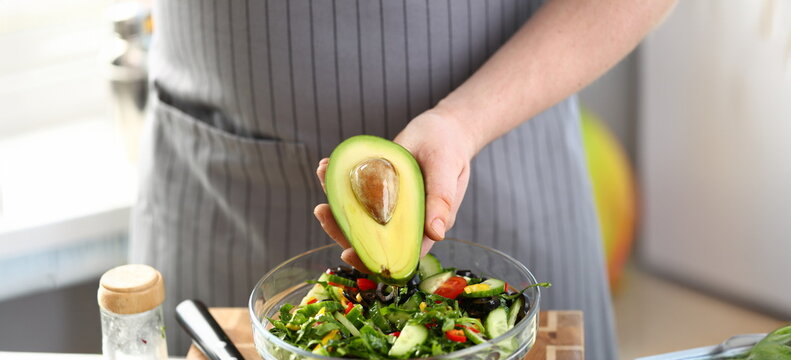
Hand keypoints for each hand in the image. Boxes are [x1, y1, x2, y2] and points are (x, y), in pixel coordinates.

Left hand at [314, 110, 475, 270]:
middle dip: (341, 229)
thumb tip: (436, 234)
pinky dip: (338, 182)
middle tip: (322, 209)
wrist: (442, 129)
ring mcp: (387, 208)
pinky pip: (354, 194)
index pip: (396, 255)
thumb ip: (441, 200)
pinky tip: (328, 165)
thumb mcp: (446, 169)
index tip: (348, 252)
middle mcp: (402, 222)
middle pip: (369, 239)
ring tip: (324, 175)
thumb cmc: (448, 148)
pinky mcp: (376, 191)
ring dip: (335, 202)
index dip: (372, 259)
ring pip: (356, 217)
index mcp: (424, 227)